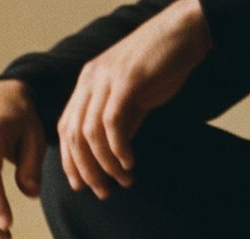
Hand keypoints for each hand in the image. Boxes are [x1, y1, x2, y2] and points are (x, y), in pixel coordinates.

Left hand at [57, 0, 210, 198]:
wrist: (182, 34)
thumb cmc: (160, 66)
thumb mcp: (134, 98)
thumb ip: (122, 121)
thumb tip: (116, 152)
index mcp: (87, 85)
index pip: (67, 129)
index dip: (70, 161)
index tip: (82, 186)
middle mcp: (90, 81)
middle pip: (74, 135)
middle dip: (86, 170)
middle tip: (103, 193)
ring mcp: (106, 80)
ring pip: (91, 133)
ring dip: (105, 164)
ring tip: (123, 181)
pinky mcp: (126, 82)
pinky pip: (113, 122)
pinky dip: (119, 149)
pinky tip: (130, 163)